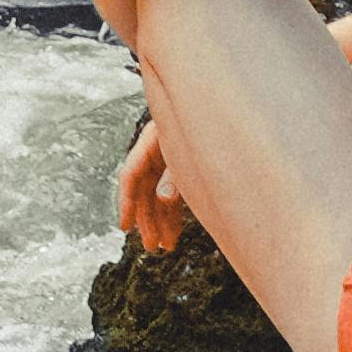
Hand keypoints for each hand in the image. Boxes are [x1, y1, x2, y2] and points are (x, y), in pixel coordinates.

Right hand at [113, 105, 199, 256]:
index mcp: (152, 140)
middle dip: (148, 220)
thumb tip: (164, 198)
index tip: (125, 226)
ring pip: (158, 195)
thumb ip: (177, 173)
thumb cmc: (210, 121)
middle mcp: (156, 151)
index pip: (131, 175)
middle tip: (153, 247)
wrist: (226, 105)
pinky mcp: (182, 166)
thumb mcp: (190, 148)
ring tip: (167, 245)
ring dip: (161, 220)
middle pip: (144, 190)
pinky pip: (172, 192)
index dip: (126, 202)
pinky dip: (172, 212)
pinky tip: (174, 230)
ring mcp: (168, 159)